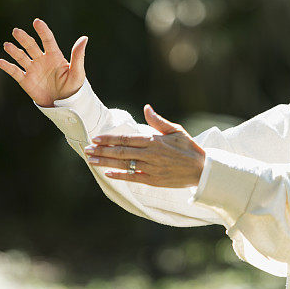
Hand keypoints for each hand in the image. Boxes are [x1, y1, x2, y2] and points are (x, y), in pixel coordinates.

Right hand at [0, 18, 87, 106]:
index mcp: (55, 56)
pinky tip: (0, 61)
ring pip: (21, 57)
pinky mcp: (26, 80)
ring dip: (13, 51)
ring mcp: (33, 69)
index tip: (37, 22)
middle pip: (31, 46)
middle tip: (16, 31)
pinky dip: (7, 67)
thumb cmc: (74, 88)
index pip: (47, 39)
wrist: (64, 106)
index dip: (42, 30)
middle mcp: (42, 60)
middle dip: (24, 38)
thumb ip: (78, 55)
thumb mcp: (78, 72)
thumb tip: (84, 38)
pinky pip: (15, 72)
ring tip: (7, 45)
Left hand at [83, 105, 205, 187]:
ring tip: (91, 160)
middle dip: (102, 150)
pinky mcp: (153, 180)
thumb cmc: (189, 148)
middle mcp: (150, 155)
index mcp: (154, 140)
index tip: (96, 138)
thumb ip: (158, 121)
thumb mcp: (176, 130)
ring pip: (123, 165)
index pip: (126, 139)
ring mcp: (151, 169)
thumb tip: (146, 107)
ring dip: (105, 162)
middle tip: (87, 149)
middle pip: (121, 152)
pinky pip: (133, 178)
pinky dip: (119, 175)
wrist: (202, 170)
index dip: (109, 139)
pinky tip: (108, 173)